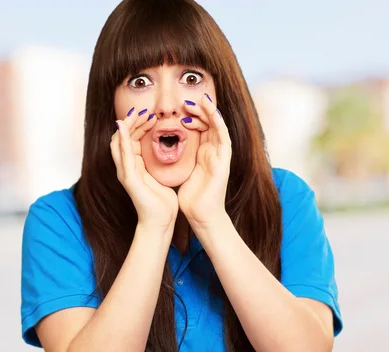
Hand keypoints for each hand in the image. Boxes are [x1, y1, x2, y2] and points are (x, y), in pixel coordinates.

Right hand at [111, 108, 178, 233]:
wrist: (161, 222)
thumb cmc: (163, 203)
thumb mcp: (162, 177)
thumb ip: (159, 164)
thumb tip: (168, 151)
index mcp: (135, 166)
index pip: (133, 140)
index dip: (140, 126)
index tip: (152, 116)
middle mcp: (127, 167)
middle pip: (123, 137)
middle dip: (133, 121)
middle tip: (146, 110)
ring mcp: (125, 172)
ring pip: (119, 142)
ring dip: (128, 125)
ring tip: (139, 113)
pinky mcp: (128, 178)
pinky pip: (123, 154)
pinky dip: (123, 139)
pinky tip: (126, 127)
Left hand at [177, 94, 231, 230]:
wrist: (201, 215)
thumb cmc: (191, 198)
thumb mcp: (181, 171)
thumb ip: (178, 158)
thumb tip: (163, 147)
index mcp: (203, 154)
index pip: (199, 128)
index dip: (191, 117)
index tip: (177, 110)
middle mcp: (213, 153)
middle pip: (209, 124)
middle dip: (199, 111)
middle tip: (186, 102)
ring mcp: (220, 156)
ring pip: (218, 127)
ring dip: (210, 112)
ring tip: (200, 101)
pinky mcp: (225, 161)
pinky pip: (224, 137)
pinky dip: (219, 123)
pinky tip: (213, 112)